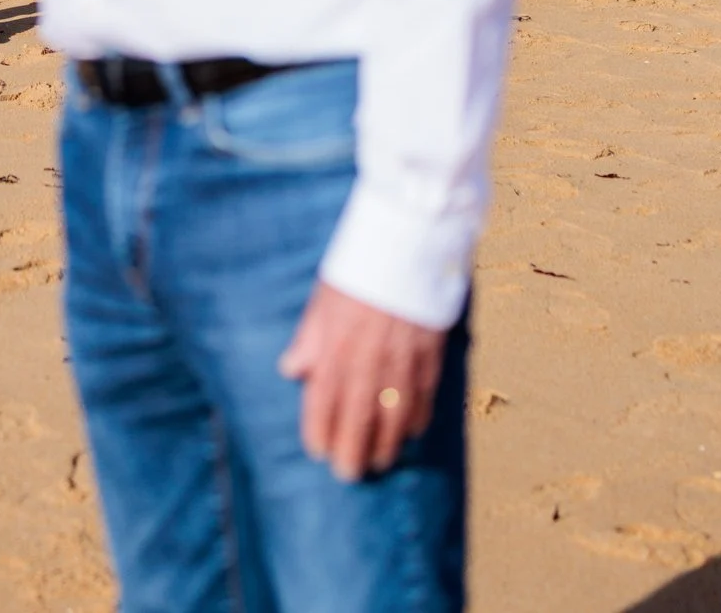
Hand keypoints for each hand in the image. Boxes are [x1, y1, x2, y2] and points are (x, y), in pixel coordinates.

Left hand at [278, 283, 444, 480]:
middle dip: (352, 452)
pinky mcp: (429, 358)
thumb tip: (291, 371)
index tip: (317, 452)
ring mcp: (402, 364)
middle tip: (349, 475)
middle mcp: (368, 363)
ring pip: (393, 418)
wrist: (409, 245)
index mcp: (335, 347)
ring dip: (386, 445)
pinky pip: (423, 399)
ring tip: (380, 462)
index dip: (320, 432)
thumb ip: (308, 339)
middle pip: (358, 420)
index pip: (323, 403)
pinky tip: (410, 433)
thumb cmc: (360, 269)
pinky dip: (416, 420)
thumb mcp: (322, 299)